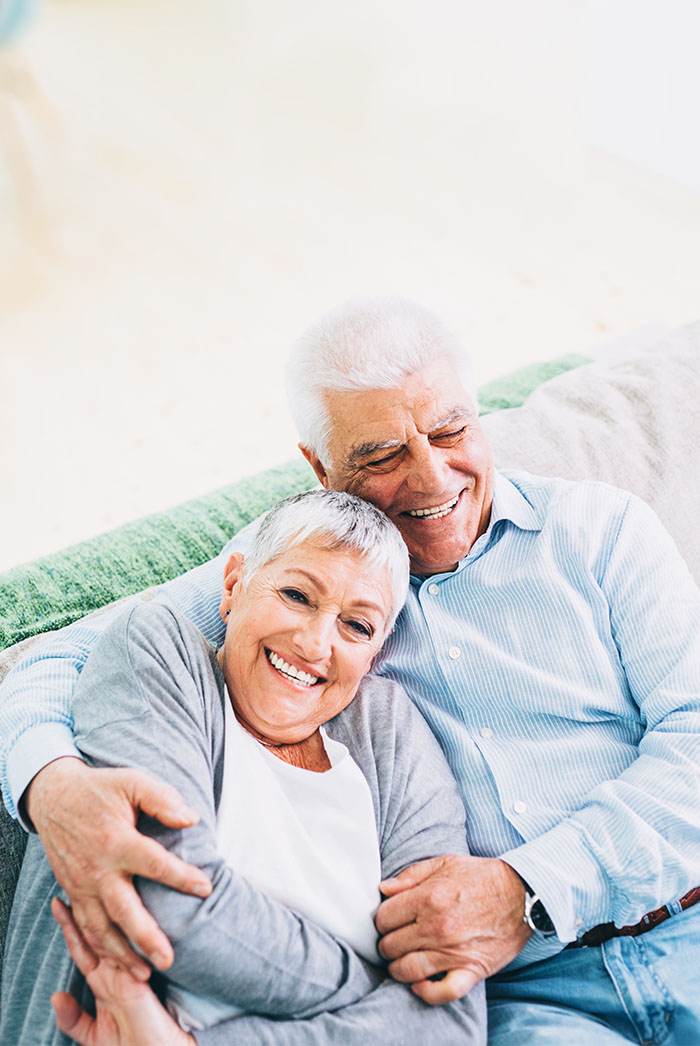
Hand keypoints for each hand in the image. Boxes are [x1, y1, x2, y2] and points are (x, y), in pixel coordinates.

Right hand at [26, 756, 211, 976]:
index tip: (206, 889)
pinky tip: (113, 961)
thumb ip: (162, 799)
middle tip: (168, 960)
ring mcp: (82, 885)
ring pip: (101, 929)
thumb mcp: (132, 781)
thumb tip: (191, 820)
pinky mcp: (72, 891)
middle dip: (147, 939)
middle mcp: (98, 869)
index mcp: (117, 841)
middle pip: (125, 912)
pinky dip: (98, 947)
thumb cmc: (100, 789)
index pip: (155, 864)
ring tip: (142, 974)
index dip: (182, 878)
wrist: (54, 796)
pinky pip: (83, 926)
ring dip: (121, 954)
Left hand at [51, 898, 195, 1045]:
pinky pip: (121, 955)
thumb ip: (75, 1019)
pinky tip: (105, 915)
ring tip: (84, 888)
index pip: (85, 949)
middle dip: (79, 911)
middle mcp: (117, 975)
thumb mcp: (97, 1037)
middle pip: (95, 936)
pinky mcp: (137, 984)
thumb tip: (55, 997)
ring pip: (109, 939)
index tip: (58, 904)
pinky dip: (111, 935)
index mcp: (106, 985)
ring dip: (96, 915)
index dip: (70, 928)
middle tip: (70, 883)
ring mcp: (128, 976)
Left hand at [376, 855, 531, 1003]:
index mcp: (428, 897)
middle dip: (388, 943)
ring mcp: (453, 951)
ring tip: (402, 961)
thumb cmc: (481, 876)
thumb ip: (410, 875)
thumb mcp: (444, 862)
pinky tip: (420, 984)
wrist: (522, 893)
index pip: (384, 918)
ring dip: (398, 968)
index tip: (390, 921)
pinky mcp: (472, 969)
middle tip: (395, 939)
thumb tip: (383, 889)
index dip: (382, 920)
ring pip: (408, 970)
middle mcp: (437, 927)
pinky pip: (443, 992)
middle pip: (391, 946)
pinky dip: (427, 992)